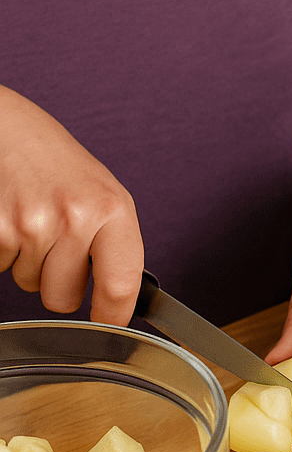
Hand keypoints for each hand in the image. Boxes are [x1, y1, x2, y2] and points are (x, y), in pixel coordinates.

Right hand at [0, 86, 143, 321]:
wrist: (4, 125)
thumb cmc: (55, 161)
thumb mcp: (103, 196)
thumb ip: (114, 246)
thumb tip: (118, 302)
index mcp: (111, 210)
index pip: (120, 288)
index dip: (112, 317)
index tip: (109, 326)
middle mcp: (74, 217)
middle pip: (63, 298)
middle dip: (57, 283)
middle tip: (54, 243)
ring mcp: (30, 223)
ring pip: (30, 284)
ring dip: (29, 263)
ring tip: (31, 221)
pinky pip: (1, 267)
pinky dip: (4, 251)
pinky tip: (10, 218)